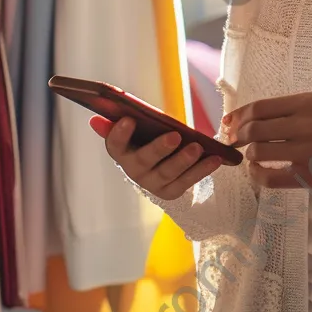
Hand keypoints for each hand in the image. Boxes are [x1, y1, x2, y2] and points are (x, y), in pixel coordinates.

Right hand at [91, 116, 222, 200]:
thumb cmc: (145, 140)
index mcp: (122, 153)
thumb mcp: (134, 131)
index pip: (115, 145)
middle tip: (175, 136)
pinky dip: (202, 170)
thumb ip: (118, 125)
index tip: (128, 119)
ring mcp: (154, 183)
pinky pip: (188, 181)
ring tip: (198, 147)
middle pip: (145, 161)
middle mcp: (135, 171)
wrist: (157, 167)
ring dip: (184, 160)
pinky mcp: (172, 191)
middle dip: (160, 148)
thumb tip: (95, 120)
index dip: (120, 134)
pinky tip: (216, 158)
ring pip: (168, 174)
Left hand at [223, 92, 311, 191]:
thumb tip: (256, 118)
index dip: (239, 115)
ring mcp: (305, 151)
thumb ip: (292, 109)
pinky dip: (257, 175)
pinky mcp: (308, 176)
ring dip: (249, 154)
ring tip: (250, 157)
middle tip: (234, 142)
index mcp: (306, 102)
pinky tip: (258, 171)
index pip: (260, 107)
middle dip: (238, 136)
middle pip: (254, 129)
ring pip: (259, 151)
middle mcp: (303, 124)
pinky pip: (270, 177)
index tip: (228, 122)